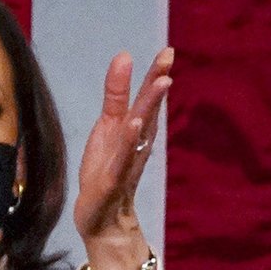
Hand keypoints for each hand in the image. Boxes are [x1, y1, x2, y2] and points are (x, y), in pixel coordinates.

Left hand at [74, 48, 172, 269]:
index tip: (168, 50)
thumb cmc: (105, 170)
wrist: (101, 219)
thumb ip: (116, 95)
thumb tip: (124, 58)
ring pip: (140, 131)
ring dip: (151, 107)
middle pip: (149, 110)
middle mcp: (135, 145)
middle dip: (158, 83)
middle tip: (169, 57)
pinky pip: (122, 159)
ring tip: (162, 83)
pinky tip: (133, 123)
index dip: (156, 74)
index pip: (147, 99)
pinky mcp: (111, 182)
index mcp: (134, 131)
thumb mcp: (107, 127)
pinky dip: (129, 142)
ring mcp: (125, 163)